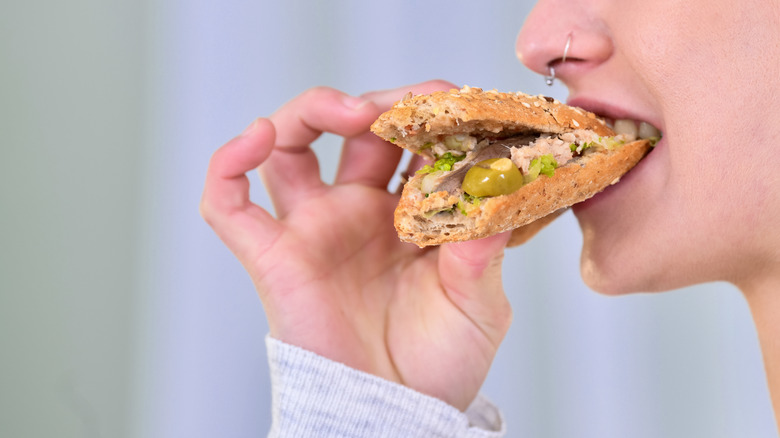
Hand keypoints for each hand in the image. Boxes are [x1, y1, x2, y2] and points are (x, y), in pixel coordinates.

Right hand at [200, 81, 512, 410]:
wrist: (395, 414)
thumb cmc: (438, 364)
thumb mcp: (477, 305)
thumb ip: (482, 252)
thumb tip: (494, 195)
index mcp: (408, 214)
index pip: (411, 143)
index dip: (428, 116)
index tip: (455, 106)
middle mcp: (357, 213)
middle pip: (349, 130)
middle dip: (375, 104)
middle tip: (404, 107)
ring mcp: (313, 231)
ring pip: (287, 147)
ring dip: (309, 112)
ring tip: (346, 111)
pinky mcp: (274, 258)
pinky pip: (227, 204)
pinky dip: (228, 164)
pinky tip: (254, 138)